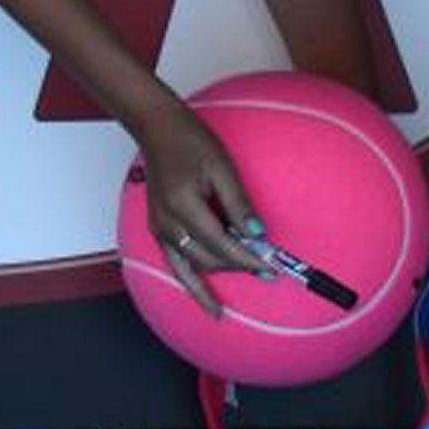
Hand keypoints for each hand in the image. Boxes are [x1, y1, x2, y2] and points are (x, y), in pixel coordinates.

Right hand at [132, 99, 266, 317]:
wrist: (158, 130)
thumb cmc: (190, 141)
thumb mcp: (222, 167)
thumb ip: (238, 202)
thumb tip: (256, 233)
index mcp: (183, 206)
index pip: (222, 244)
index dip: (247, 258)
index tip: (270, 267)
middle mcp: (167, 223)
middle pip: (208, 258)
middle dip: (238, 266)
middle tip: (267, 271)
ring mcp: (159, 228)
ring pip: (192, 265)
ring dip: (218, 275)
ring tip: (246, 279)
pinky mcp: (158, 229)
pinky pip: (176, 263)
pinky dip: (191, 281)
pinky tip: (206, 298)